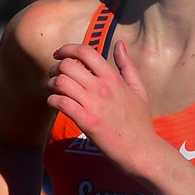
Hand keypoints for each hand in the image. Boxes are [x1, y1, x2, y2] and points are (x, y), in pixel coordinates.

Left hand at [47, 42, 164, 178]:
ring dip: (51, 85)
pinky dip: (52, 101)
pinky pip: (61, 103)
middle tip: (54, 76)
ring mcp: (94, 104)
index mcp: (114, 78)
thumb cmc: (140, 121)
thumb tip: (119, 44)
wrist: (142, 150)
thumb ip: (128, 66)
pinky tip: (55, 104)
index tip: (58, 54)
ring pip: (61, 82)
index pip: (86, 52)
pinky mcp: (87, 121)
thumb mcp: (139, 90)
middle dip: (55, 68)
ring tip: (54, 91)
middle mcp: (103, 88)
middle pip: (68, 66)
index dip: (67, 49)